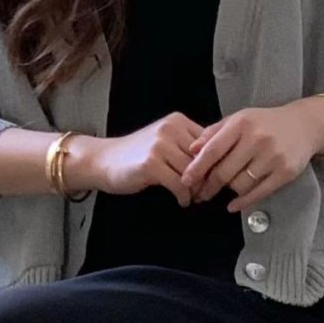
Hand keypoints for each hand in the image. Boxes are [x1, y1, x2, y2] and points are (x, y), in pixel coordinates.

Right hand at [70, 112, 203, 206]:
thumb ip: (188, 147)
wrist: (105, 160)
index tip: (214, 179)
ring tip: (194, 198)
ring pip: (192, 172)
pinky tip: (182, 201)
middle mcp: (170, 128)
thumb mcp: (165, 142)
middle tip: (205, 193)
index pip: (209, 142)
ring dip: (196, 190)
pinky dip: (183, 196)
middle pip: (203, 158)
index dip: (215, 163)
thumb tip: (217, 164)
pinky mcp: (151, 163)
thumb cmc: (137, 155)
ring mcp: (160, 145)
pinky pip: (178, 184)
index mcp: (178, 121)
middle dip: (206, 179)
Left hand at [179, 99, 323, 211]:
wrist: (304, 125)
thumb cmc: (265, 123)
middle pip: (224, 172)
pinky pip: (258, 193)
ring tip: (226, 189)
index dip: (196, 168)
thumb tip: (192, 149)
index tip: (186, 180)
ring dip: (229, 190)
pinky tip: (233, 206)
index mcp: (242, 123)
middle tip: (201, 194)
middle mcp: (257, 139)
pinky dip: (242, 202)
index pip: (213, 150)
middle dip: (209, 186)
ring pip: (239, 184)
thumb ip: (214, 132)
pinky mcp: (284, 173)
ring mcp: (272, 157)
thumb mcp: (239, 119)